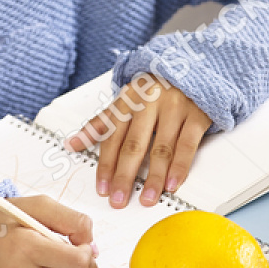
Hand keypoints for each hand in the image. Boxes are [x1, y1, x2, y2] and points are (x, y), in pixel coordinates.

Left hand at [66, 76, 211, 208]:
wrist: (191, 68)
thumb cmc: (153, 90)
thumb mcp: (124, 101)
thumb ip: (100, 124)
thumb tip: (71, 144)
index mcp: (127, 100)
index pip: (112, 137)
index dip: (106, 165)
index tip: (102, 188)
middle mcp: (149, 103)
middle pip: (133, 145)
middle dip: (124, 176)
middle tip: (119, 199)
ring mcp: (174, 108)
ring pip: (161, 148)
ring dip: (152, 177)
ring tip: (146, 199)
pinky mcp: (196, 115)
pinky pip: (187, 145)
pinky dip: (179, 167)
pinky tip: (171, 183)